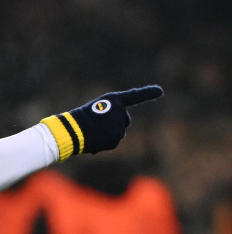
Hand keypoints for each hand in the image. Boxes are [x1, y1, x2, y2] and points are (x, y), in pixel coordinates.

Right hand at [41, 85, 162, 161]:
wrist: (72, 130)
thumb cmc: (79, 119)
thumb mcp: (95, 111)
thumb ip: (109, 117)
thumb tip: (115, 136)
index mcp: (114, 100)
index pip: (134, 96)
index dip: (147, 93)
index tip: (160, 91)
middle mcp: (120, 111)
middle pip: (124, 120)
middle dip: (115, 124)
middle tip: (98, 125)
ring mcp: (119, 125)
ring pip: (118, 133)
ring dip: (107, 134)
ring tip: (93, 132)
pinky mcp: (116, 138)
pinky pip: (113, 142)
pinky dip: (104, 143)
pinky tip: (94, 139)